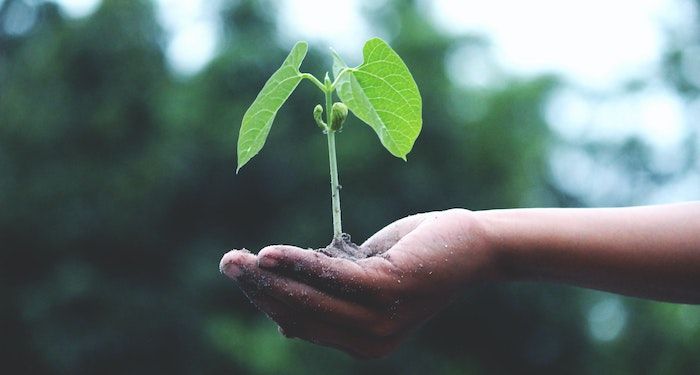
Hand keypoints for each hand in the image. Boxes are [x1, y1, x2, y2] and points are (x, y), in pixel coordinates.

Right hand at [219, 209, 500, 357]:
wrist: (472, 245)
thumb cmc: (415, 257)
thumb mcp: (365, 279)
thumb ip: (330, 296)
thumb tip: (283, 320)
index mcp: (362, 342)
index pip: (302, 323)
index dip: (267, 300)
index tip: (242, 274)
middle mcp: (370, 341)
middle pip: (300, 314)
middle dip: (259, 289)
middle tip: (227, 263)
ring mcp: (380, 320)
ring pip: (310, 298)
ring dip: (269, 277)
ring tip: (237, 259)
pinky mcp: (388, 291)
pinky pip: (331, 277)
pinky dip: (298, 263)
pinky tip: (270, 253)